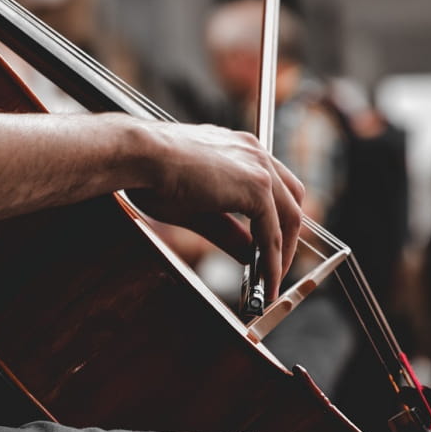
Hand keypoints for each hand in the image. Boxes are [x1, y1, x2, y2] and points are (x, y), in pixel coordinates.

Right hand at [130, 123, 304, 300]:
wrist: (138, 155)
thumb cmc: (151, 175)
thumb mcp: (196, 209)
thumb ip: (227, 230)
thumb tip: (249, 254)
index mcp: (239, 149)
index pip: (273, 186)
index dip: (276, 219)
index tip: (267, 247)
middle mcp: (254, 152)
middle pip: (291, 199)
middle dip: (288, 236)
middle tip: (274, 266)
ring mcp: (259, 166)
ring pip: (289, 217)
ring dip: (283, 253)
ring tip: (270, 282)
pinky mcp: (256, 186)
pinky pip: (273, 232)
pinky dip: (273, 260)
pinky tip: (265, 280)